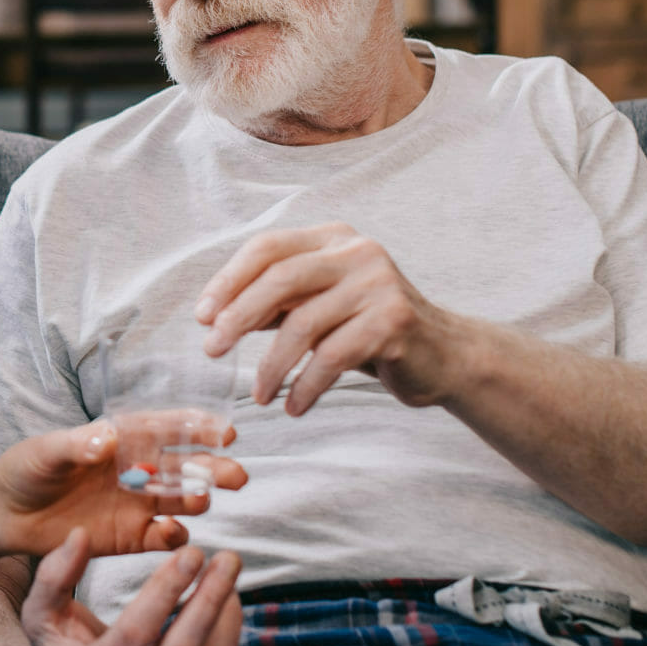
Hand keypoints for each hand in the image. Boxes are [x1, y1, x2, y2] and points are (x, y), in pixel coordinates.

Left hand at [0, 420, 247, 559]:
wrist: (7, 514)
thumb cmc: (26, 469)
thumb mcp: (46, 452)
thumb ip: (76, 445)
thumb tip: (108, 439)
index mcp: (124, 439)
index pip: (169, 428)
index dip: (199, 428)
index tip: (225, 432)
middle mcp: (139, 469)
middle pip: (187, 465)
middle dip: (213, 468)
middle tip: (236, 475)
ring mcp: (138, 503)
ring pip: (183, 500)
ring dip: (198, 499)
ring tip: (202, 501)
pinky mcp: (131, 537)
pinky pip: (164, 537)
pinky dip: (175, 536)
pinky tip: (173, 534)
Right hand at [23, 528, 246, 645]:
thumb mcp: (43, 619)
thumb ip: (54, 577)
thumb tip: (80, 535)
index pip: (136, 630)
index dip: (166, 589)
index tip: (192, 553)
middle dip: (211, 599)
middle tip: (228, 559)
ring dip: (228, 623)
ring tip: (228, 585)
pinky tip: (226, 629)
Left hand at [195, 222, 471, 413]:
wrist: (445, 356)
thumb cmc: (369, 330)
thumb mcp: (320, 307)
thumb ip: (276, 304)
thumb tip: (213, 316)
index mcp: (333, 238)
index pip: (267, 247)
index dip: (228, 281)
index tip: (202, 317)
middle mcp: (357, 252)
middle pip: (280, 278)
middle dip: (237, 316)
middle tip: (212, 350)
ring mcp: (379, 284)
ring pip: (304, 323)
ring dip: (271, 364)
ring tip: (258, 394)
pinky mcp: (394, 321)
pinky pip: (333, 356)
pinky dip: (306, 385)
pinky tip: (294, 406)